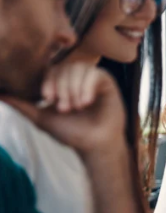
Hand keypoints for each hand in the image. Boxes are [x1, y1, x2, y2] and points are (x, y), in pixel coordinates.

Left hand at [0, 63, 125, 157]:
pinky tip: (86, 102)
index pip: (51, 70)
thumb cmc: (71, 133)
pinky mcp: (107, 81)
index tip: (47, 98)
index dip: (48, 81)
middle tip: (64, 108)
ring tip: (76, 107)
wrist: (94, 144)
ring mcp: (92, 79)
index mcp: (62, 84)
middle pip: (65, 68)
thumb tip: (0, 95)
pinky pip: (94, 74)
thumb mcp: (42, 118)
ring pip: (79, 69)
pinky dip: (87, 87)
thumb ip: (22, 105)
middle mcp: (77, 78)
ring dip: (74, 88)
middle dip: (61, 88)